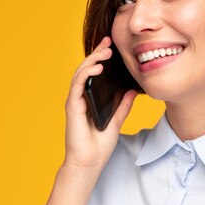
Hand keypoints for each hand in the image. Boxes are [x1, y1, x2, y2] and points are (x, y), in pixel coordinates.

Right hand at [63, 36, 136, 176]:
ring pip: (81, 74)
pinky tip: (97, 68)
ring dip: (92, 60)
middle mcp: (80, 98)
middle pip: (87, 70)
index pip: (94, 74)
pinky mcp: (72, 107)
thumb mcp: (117, 121)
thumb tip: (133, 91)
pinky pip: (77, 86)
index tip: (112, 46)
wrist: (89, 163)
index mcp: (90, 100)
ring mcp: (75, 102)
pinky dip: (86, 74)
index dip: (101, 59)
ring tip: (104, 50)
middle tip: (109, 41)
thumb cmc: (99, 146)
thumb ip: (123, 106)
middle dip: (97, 53)